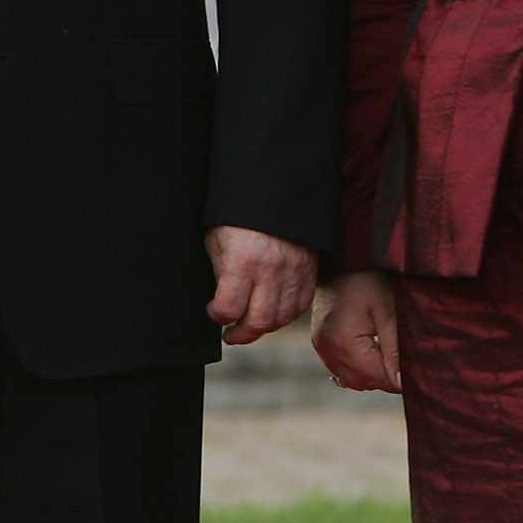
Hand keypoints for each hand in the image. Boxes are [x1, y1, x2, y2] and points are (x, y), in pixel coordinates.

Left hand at [205, 225, 316, 345]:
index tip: (214, 312)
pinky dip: (286, 315)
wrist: (275, 189)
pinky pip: (301, 304)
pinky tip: (273, 315)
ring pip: (282, 317)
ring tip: (251, 327)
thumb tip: (222, 298)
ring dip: (264, 328)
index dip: (217, 316)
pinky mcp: (308, 269)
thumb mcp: (217, 238)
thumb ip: (221, 271)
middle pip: (258, 322)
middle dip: (241, 334)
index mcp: (242, 261)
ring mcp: (293, 271)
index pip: (229, 308)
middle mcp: (270, 270)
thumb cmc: (238, 213)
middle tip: (231, 334)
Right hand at [313, 271, 402, 391]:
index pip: (377, 378)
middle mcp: (328, 348)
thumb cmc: (368, 280)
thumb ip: (395, 351)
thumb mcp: (388, 312)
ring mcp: (321, 347)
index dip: (399, 379)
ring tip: (387, 352)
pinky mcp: (320, 343)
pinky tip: (370, 350)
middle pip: (364, 382)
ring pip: (352, 379)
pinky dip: (358, 367)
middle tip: (403, 358)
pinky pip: (342, 369)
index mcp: (345, 341)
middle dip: (386, 376)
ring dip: (372, 373)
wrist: (341, 261)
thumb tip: (402, 384)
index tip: (415, 370)